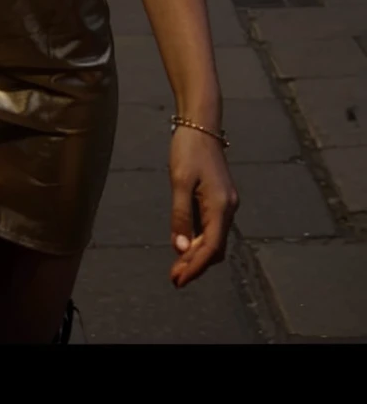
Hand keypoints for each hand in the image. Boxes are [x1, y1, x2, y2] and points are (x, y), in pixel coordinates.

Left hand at [168, 126, 237, 287]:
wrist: (201, 124)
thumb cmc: (188, 149)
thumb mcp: (179, 181)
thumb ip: (180, 215)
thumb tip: (180, 248)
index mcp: (221, 206)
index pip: (210, 248)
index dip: (195, 267)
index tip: (178, 280)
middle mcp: (228, 208)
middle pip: (214, 248)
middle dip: (195, 264)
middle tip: (174, 277)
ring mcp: (226, 203)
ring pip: (214, 239)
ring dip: (196, 254)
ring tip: (176, 266)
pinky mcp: (220, 198)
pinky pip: (212, 227)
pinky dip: (199, 240)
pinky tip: (184, 243)